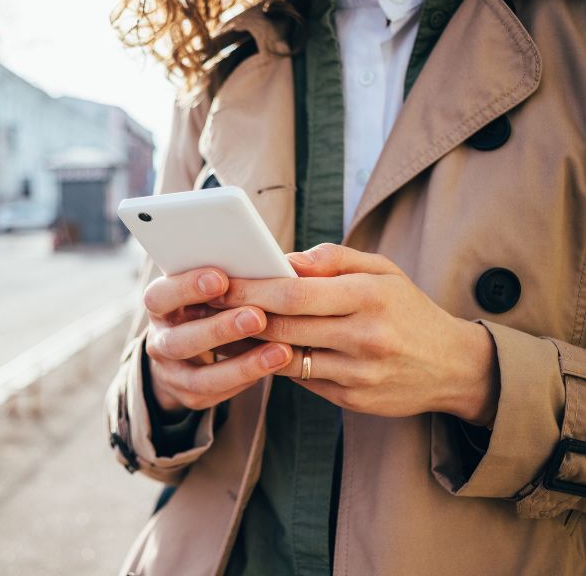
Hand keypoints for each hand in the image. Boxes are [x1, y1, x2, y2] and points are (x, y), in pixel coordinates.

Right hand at [143, 268, 293, 413]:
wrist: (185, 351)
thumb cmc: (206, 306)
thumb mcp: (203, 290)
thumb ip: (223, 280)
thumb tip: (264, 265)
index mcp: (159, 306)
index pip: (160, 297)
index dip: (186, 288)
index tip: (222, 278)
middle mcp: (159, 341)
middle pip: (179, 340)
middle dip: (220, 329)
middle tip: (258, 316)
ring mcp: (171, 372)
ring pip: (199, 377)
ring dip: (242, 364)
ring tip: (280, 351)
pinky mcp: (190, 395)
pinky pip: (218, 393)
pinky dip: (248, 378)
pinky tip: (275, 365)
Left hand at [211, 244, 499, 425]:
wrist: (454, 367)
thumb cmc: (408, 309)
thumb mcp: (383, 270)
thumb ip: (334, 259)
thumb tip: (285, 258)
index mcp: (369, 297)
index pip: (294, 292)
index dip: (251, 288)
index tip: (220, 281)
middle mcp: (364, 337)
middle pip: (284, 327)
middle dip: (239, 316)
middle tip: (205, 305)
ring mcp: (359, 374)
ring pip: (286, 358)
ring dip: (247, 345)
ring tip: (218, 329)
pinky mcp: (353, 401)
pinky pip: (302, 381)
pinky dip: (272, 365)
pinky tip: (249, 353)